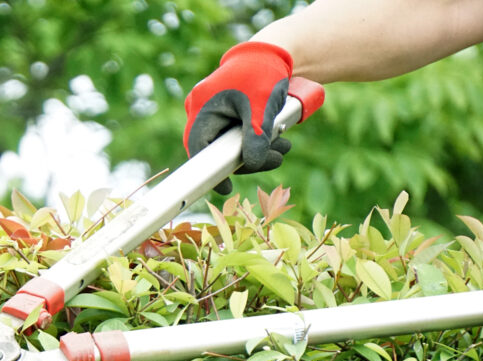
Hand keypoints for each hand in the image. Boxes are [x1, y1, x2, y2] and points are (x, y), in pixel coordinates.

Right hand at [184, 42, 293, 194]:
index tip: (226, 188)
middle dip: (249, 157)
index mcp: (201, 107)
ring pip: (230, 143)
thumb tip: (254, 164)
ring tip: (284, 147)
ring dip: (257, 149)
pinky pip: (236, 134)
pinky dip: (255, 138)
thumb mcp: (261, 107)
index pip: (198, 148)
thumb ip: (256, 137)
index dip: (210, 172)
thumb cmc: (263, 72)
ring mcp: (213, 111)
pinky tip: (276, 138)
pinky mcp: (226, 112)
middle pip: (217, 149)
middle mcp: (202, 110)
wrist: (273, 50)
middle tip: (276, 159)